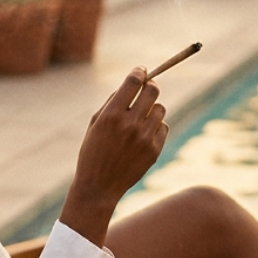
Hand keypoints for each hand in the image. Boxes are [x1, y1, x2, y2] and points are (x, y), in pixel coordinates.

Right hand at [62, 68, 167, 242]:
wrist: (98, 187)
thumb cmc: (94, 151)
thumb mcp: (96, 123)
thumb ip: (114, 101)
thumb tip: (135, 81)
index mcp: (111, 115)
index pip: (133, 82)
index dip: (139, 72)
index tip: (142, 71)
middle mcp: (129, 124)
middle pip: (153, 91)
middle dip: (150, 86)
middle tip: (147, 88)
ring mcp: (144, 138)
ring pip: (160, 109)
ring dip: (152, 108)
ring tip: (141, 118)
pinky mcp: (154, 150)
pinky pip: (163, 127)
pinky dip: (155, 127)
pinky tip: (143, 135)